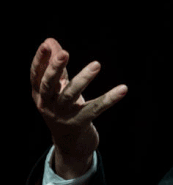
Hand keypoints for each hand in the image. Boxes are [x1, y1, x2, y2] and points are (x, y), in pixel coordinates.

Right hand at [30, 38, 127, 178]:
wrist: (70, 144)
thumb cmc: (64, 108)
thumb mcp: (58, 88)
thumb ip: (56, 66)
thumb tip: (51, 40)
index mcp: (40, 95)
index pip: (36, 76)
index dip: (40, 60)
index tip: (47, 44)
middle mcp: (48, 106)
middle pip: (48, 86)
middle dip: (55, 69)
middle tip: (65, 53)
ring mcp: (63, 116)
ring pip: (71, 96)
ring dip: (83, 79)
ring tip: (96, 64)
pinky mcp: (81, 123)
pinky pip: (96, 109)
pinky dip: (109, 99)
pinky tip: (123, 89)